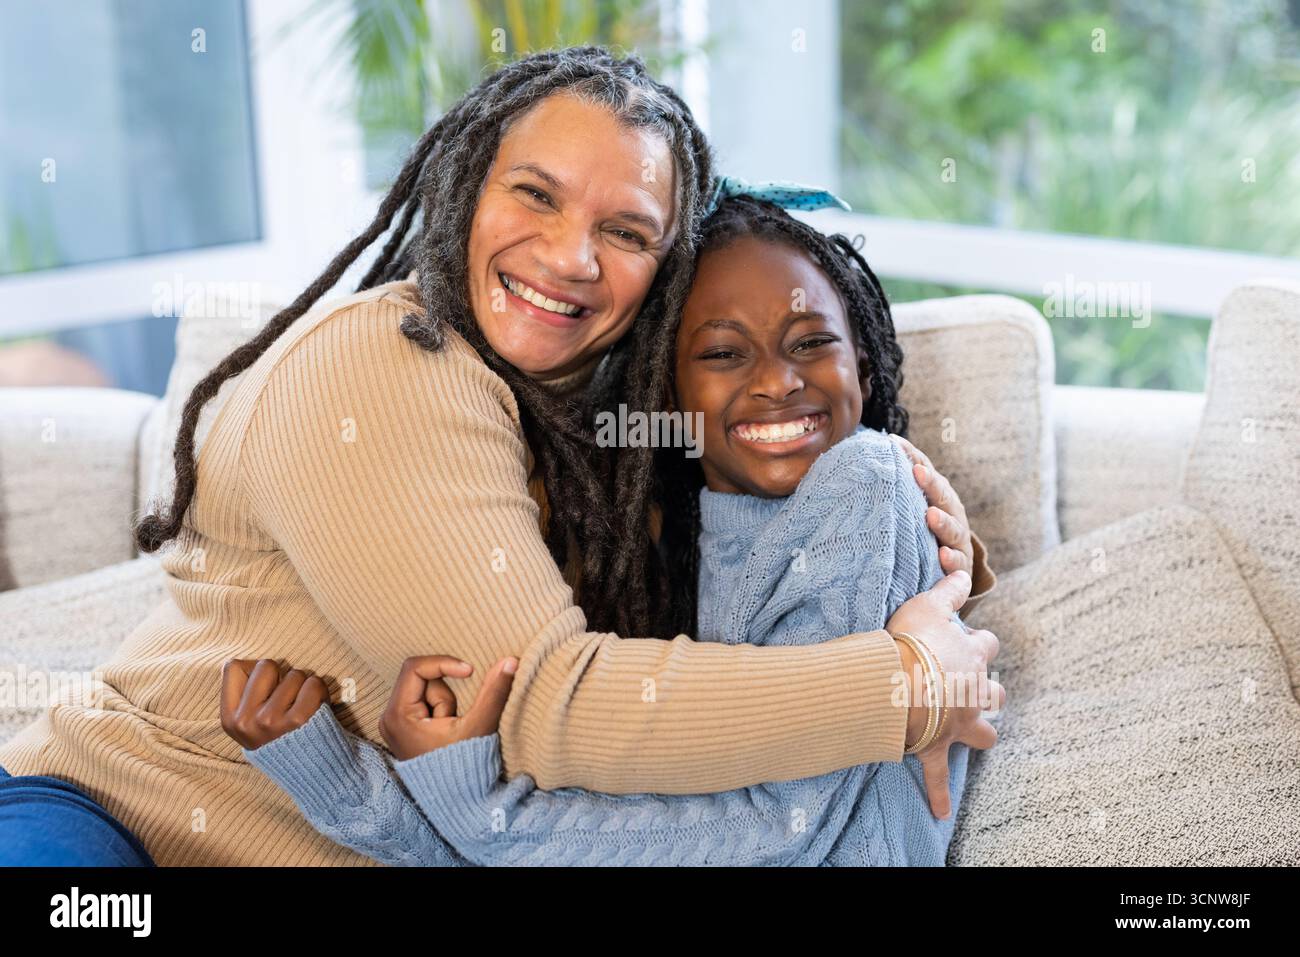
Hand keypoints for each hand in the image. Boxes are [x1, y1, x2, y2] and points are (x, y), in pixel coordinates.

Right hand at [221, 658, 330, 749]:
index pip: (232, 667)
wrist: (311, 772)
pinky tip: (317, 707)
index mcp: (230, 720)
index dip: (255, 670)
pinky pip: (313, 683)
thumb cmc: (282, 739)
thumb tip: (255, 664)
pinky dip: (320, 691)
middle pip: (266, 665)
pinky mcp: (298, 720)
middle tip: (289, 697)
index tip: (268, 686)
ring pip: (294, 674)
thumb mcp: (250, 726)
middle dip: (283, 675)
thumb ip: (247, 697)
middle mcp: (246, 721)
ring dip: (304, 685)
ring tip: (303, 706)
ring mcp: (270, 720)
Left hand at [379, 655, 517, 760]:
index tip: (470, 671)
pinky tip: (445, 732)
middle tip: (454, 720)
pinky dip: (440, 709)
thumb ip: (493, 692)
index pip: (416, 668)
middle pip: (420, 679)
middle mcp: (388, 717)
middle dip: (445, 694)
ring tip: (450, 731)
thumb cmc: (463, 766)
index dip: (445, 663)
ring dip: (444, 703)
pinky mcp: (403, 726)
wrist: (455, 800)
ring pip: (424, 691)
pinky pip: (423, 702)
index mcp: (397, 715)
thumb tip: (511, 661)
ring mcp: (394, 723)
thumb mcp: (479, 726)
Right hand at [886, 570, 1005, 820]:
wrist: (896, 684)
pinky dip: (938, 795)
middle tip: (973, 688)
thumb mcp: (928, 604)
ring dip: (980, 733)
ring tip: (974, 733)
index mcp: (972, 656)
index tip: (966, 640)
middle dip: (989, 692)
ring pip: (984, 733)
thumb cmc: (911, 641)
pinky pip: (938, 776)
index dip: (978, 642)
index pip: (986, 644)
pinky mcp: (936, 747)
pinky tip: (939, 812)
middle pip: (995, 693)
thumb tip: (961, 568)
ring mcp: (958, 723)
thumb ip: (948, 587)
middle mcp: (973, 691)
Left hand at [888, 433, 973, 576]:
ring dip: (943, 521)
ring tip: (931, 515)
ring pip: (953, 529)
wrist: (947, 569)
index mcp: (938, 496)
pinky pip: (958, 563)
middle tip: (918, 472)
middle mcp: (952, 514)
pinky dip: (951, 559)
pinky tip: (942, 555)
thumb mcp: (909, 509)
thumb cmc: (921, 533)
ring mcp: (958, 540)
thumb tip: (865, 457)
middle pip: (943, 496)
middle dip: (931, 484)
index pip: (926, 471)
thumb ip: (895, 488)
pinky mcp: (961, 566)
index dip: (912, 457)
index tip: (894, 444)